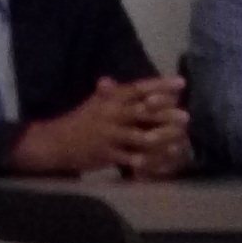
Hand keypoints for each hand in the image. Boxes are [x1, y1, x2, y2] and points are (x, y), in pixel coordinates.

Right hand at [12, 77, 189, 174]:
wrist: (55, 142)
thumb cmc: (80, 121)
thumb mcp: (93, 103)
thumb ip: (107, 94)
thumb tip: (110, 80)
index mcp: (109, 99)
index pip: (137, 89)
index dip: (159, 85)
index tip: (181, 83)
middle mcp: (110, 115)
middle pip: (142, 112)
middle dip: (165, 114)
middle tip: (186, 116)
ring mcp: (109, 136)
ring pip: (141, 138)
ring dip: (162, 139)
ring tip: (180, 140)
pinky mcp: (107, 155)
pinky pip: (132, 159)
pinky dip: (148, 162)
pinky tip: (163, 162)